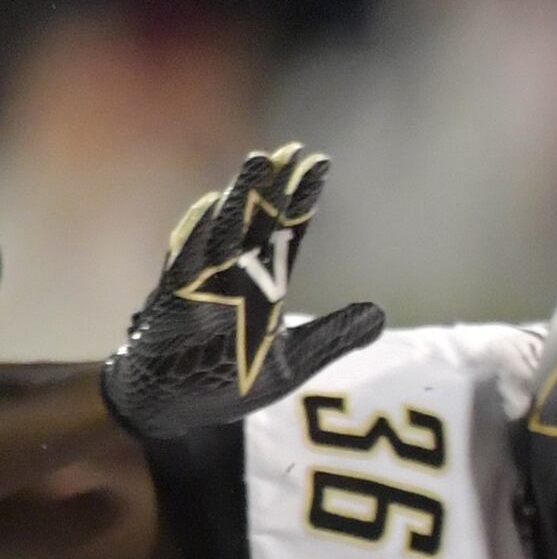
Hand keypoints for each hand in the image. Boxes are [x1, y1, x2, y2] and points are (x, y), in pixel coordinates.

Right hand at [98, 144, 383, 444]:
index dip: (302, 201)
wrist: (178, 408)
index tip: (318, 163)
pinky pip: (186, 265)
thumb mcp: (296, 362)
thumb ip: (335, 336)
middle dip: (273, 187)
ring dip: (241, 200)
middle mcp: (234, 278)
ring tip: (258, 164)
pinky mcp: (175, 305)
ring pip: (225, 234)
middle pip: (256, 223)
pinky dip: (197, 237)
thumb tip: (379, 313)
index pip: (287, 234)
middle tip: (291, 149)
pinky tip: (210, 206)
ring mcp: (204, 287)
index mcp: (262, 285)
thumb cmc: (233, 380)